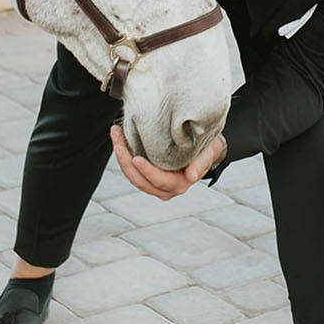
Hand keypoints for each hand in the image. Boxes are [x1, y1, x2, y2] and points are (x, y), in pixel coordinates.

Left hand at [110, 125, 225, 200]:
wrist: (204, 148)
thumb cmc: (207, 148)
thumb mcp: (208, 152)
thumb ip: (201, 163)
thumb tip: (191, 177)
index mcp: (179, 185)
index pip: (159, 180)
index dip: (146, 171)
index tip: (136, 158)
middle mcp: (165, 189)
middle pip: (139, 180)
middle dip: (125, 161)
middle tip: (118, 141)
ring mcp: (154, 183)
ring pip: (132, 175)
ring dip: (121, 155)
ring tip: (116, 134)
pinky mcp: (147, 175)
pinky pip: (131, 168)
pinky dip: (124, 153)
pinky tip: (119, 137)